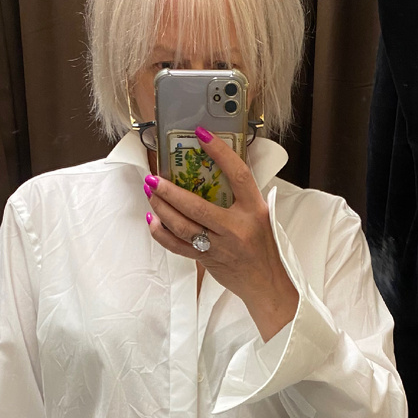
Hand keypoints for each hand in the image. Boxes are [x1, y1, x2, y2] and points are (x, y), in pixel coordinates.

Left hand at [143, 127, 297, 340]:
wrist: (267, 283)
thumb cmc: (264, 247)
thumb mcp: (261, 215)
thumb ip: (241, 196)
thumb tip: (214, 171)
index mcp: (253, 210)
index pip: (237, 174)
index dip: (220, 152)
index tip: (202, 134)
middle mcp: (236, 227)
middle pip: (197, 206)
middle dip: (170, 191)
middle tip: (154, 177)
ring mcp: (219, 245)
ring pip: (183, 226)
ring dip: (162, 208)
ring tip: (150, 192)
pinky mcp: (207, 259)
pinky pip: (178, 246)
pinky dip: (161, 233)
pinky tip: (153, 219)